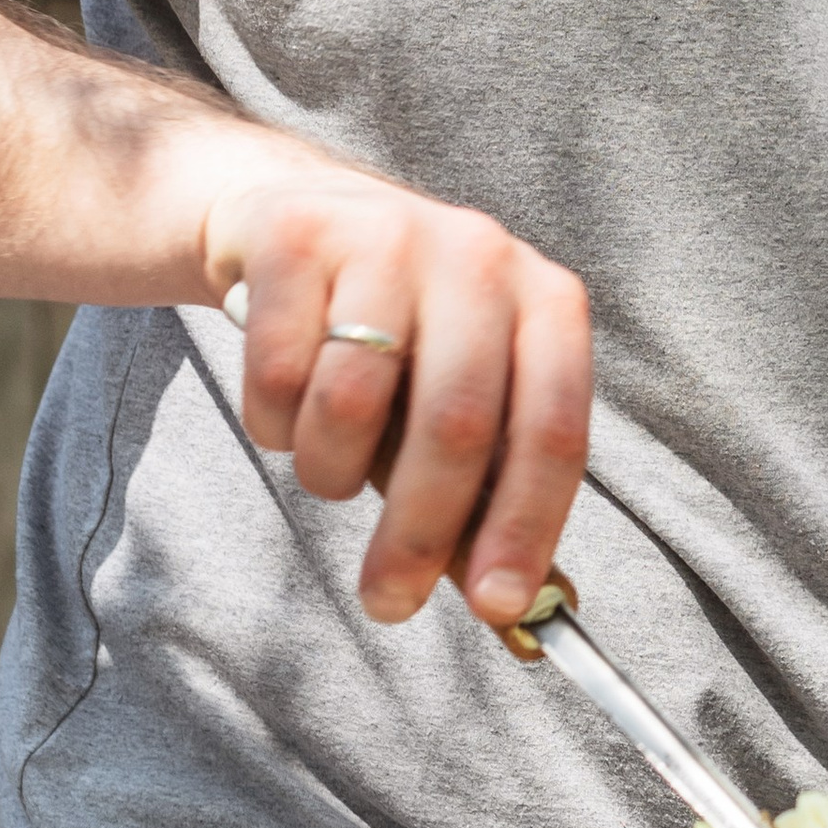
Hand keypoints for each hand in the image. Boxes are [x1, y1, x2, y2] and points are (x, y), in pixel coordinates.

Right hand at [202, 177, 589, 629]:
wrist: (300, 219)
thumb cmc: (400, 336)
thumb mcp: (462, 395)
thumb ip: (488, 491)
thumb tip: (513, 609)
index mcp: (546, 301)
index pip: (553, 428)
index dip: (526, 525)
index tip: (497, 607)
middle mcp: (479, 255)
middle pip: (455, 426)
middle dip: (419, 535)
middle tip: (389, 599)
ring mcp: (387, 235)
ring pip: (351, 405)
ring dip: (330, 472)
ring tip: (330, 461)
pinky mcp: (297, 236)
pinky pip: (276, 375)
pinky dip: (275, 422)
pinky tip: (287, 398)